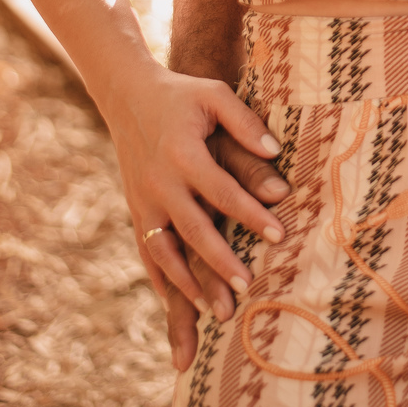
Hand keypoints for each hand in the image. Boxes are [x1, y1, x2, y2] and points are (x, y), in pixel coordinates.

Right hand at [106, 61, 287, 320]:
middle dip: (221, 263)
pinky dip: (162, 281)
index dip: (250, 215)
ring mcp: (143, 201)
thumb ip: (245, 123)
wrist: (128, 96)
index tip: (279, 236)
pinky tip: (179, 306)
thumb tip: (276, 153)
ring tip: (216, 311)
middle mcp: (159, 183)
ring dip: (189, 285)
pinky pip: (148, 253)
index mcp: (182, 153)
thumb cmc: (182, 95)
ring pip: (165, 252)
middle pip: (193, 230)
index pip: (222, 191)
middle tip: (248, 289)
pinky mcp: (136, 211)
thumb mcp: (214, 96)